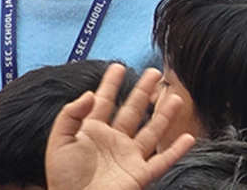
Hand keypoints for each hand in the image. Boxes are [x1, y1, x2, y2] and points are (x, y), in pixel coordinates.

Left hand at [45, 64, 195, 189]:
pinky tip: (188, 138)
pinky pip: (162, 161)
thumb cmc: (63, 180)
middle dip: (143, 91)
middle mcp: (114, 142)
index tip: (118, 67)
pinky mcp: (139, 174)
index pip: (104, 103)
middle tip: (154, 72)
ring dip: (164, 115)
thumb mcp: (59, 143)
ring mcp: (129, 158)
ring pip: (151, 131)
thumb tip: (89, 94)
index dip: (110, 85)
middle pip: (132, 111)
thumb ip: (70, 116)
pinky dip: (177, 150)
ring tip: (176, 97)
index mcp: (93, 133)